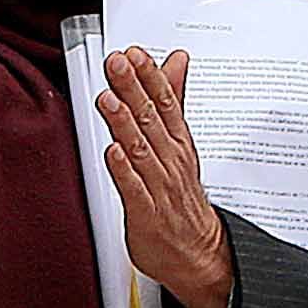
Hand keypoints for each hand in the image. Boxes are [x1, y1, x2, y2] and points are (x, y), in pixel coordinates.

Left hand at [95, 46, 236, 307]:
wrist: (198, 254)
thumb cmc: (183, 198)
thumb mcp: (182, 143)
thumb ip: (173, 100)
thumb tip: (176, 61)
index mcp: (178, 144)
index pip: (165, 103)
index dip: (149, 76)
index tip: (135, 53)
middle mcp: (169, 161)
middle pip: (150, 119)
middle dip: (133, 88)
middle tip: (117, 62)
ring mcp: (158, 186)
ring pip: (141, 149)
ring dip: (124, 123)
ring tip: (108, 99)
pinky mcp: (145, 213)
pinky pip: (134, 188)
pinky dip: (123, 170)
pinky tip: (112, 152)